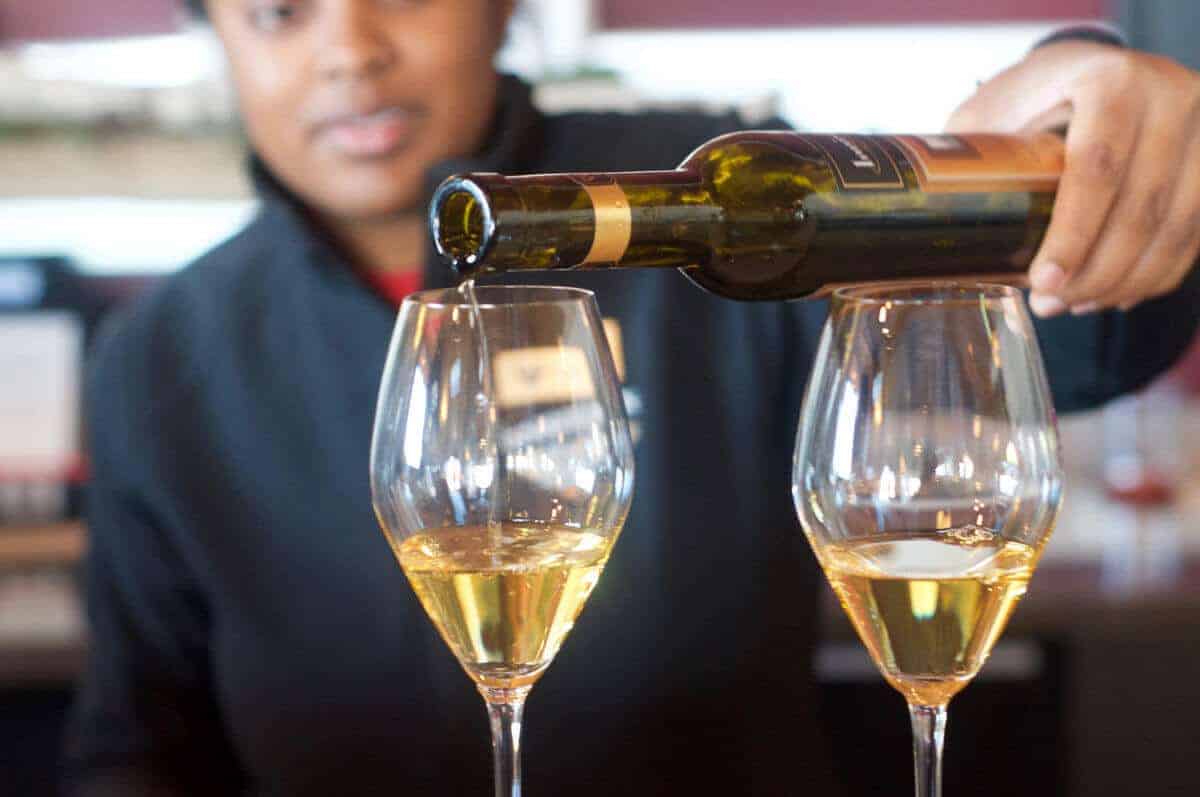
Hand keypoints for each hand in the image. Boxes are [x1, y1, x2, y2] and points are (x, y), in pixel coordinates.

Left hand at [947, 41, 1199, 316]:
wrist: (1092, 72)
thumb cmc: (1031, 99)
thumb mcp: (994, 114)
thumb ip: (969, 160)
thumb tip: (923, 229)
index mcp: (1109, 80)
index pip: (1096, 167)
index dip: (1072, 236)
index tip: (1042, 283)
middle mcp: (1169, 96)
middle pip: (1141, 207)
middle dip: (1094, 272)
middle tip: (1050, 306)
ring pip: (1176, 229)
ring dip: (1123, 282)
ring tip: (1075, 305)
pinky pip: (1195, 234)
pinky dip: (1155, 274)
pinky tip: (1113, 294)